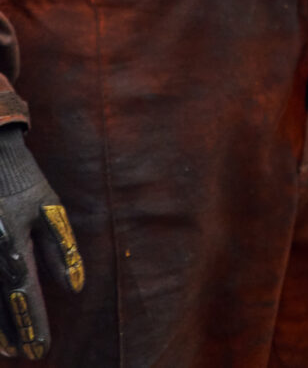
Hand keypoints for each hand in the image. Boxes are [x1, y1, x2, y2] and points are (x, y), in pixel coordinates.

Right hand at [0, 126, 80, 358]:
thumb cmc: (22, 182)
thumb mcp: (49, 208)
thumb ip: (62, 248)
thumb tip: (75, 288)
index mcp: (14, 242)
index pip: (25, 292)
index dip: (33, 321)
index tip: (42, 346)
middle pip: (1, 301)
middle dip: (15, 330)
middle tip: (27, 354)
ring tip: (5, 350)